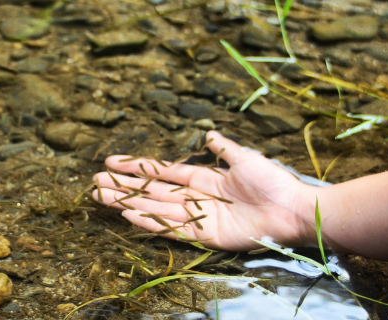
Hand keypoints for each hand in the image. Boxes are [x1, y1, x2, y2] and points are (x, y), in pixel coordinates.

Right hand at [92, 131, 317, 250]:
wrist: (292, 210)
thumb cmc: (271, 182)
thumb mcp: (245, 158)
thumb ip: (224, 148)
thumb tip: (209, 134)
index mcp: (205, 178)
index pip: (163, 172)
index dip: (138, 166)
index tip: (112, 161)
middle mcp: (196, 197)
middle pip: (152, 191)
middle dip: (124, 186)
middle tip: (95, 182)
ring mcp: (198, 217)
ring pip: (155, 208)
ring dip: (128, 202)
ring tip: (101, 196)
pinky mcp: (205, 235)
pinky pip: (172, 228)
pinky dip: (149, 221)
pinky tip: (128, 213)